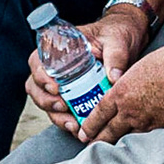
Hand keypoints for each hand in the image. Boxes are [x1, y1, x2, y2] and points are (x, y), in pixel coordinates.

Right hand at [25, 6, 150, 133]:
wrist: (128, 40)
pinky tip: (79, 129)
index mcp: (59, 47)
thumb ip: (116, 56)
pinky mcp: (72, 96)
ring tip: (72, 124)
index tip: (55, 88)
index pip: (37, 61)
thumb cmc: (117, 35)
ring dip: (56, 115)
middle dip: (46, 100)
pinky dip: (67, 122)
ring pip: (46, 102)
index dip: (40, 76)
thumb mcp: (117, 41)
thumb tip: (115, 77)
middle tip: (63, 108)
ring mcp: (62, 82)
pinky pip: (62, 112)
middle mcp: (54, 66)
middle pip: (36, 86)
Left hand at [79, 40, 163, 144]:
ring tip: (112, 152)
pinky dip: (139, 144)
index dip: (89, 126)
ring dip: (118, 144)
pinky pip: (146, 140)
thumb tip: (131, 84)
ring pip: (126, 139)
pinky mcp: (163, 129)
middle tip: (91, 147)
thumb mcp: (143, 66)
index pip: (99, 113)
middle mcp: (130, 110)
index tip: (84, 133)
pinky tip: (138, 147)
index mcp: (121, 91)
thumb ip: (132, 80)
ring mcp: (147, 122)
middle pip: (108, 132)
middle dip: (98, 141)